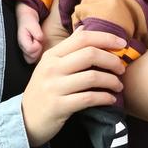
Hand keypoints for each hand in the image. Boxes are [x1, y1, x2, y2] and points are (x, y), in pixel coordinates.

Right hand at [15, 4, 44, 63]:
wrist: (26, 18)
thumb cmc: (28, 21)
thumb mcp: (33, 23)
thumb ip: (37, 32)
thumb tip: (40, 40)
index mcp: (22, 41)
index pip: (31, 50)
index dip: (37, 45)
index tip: (38, 38)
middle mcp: (22, 48)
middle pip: (31, 58)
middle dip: (38, 50)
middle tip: (38, 41)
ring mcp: (24, 51)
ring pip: (32, 60)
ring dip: (37, 53)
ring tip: (38, 43)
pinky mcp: (28, 52)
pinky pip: (33, 59)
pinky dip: (37, 54)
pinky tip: (38, 46)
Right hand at [21, 29, 125, 147]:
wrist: (26, 119)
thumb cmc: (43, 90)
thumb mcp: (50, 66)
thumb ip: (68, 48)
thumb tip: (84, 29)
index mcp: (52, 55)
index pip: (82, 38)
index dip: (106, 38)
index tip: (122, 44)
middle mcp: (52, 68)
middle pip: (90, 54)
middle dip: (112, 60)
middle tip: (121, 68)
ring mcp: (54, 87)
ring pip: (92, 77)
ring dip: (111, 81)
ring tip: (118, 85)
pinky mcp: (59, 106)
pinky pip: (89, 98)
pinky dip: (105, 98)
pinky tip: (111, 99)